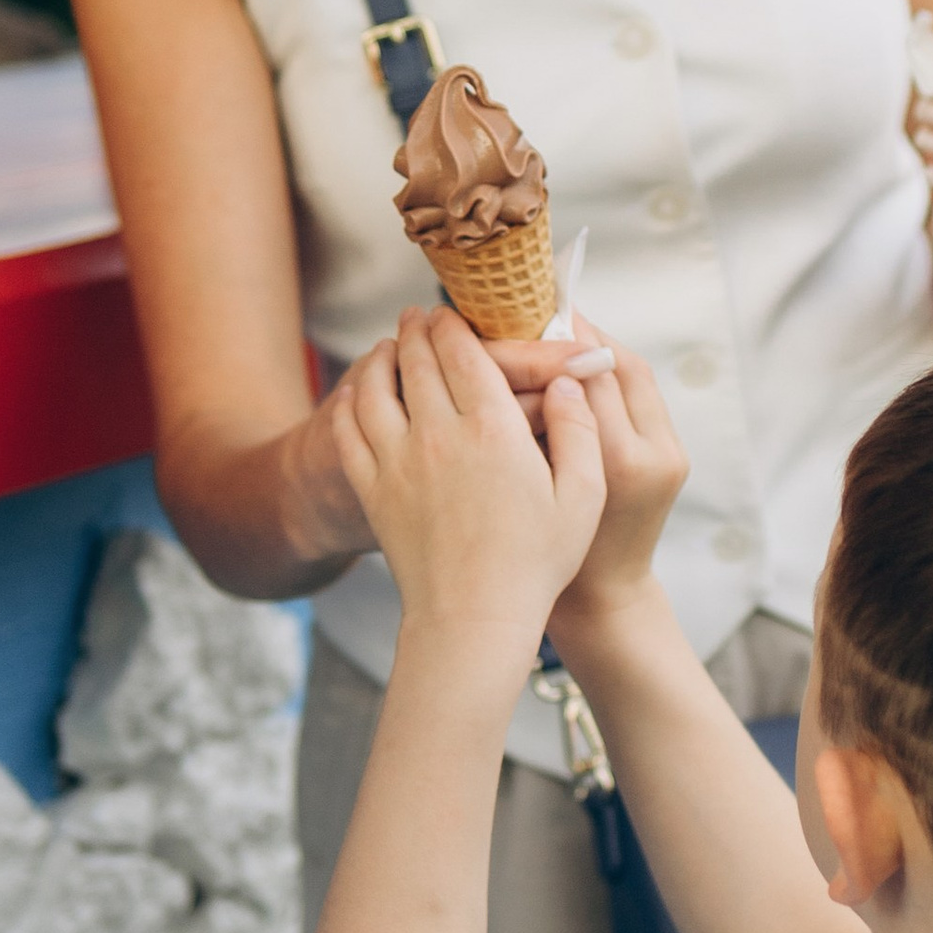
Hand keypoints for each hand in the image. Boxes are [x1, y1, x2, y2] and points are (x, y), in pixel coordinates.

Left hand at [337, 308, 602, 653]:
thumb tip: (567, 380)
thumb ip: (579, 429)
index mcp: (492, 429)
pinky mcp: (372, 489)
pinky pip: (348, 429)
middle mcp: (438, 434)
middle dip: (416, 329)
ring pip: (375, 386)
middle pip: (415, 358)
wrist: (472, 620)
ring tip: (388, 347)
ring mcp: (397, 461)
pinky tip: (357, 395)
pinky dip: (350, 402)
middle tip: (417, 316)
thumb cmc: (536, 562)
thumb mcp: (583, 496)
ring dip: (380, 358)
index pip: (463, 351)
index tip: (452, 313)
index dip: (454, 324)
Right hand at [549, 339, 688, 637]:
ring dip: (599, 353)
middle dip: (582, 338)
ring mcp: (672, 455)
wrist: (603, 600)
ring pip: (635, 379)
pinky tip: (576, 371)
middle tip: (543, 312)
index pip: (594, 376)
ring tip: (558, 335)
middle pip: (621, 368)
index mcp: (621, 463)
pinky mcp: (675, 458)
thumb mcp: (535, 484)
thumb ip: (538, 426)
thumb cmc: (548, 555)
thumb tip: (525, 356)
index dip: (561, 339)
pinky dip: (611, 378)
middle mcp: (657, 454)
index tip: (526, 311)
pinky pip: (641, 400)